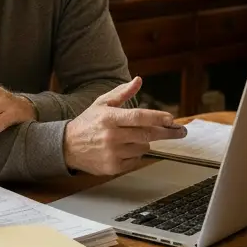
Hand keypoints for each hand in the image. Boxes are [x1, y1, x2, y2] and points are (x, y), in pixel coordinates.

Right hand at [62, 77, 186, 176]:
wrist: (67, 146)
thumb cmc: (87, 123)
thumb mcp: (102, 103)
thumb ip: (122, 93)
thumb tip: (138, 80)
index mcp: (109, 118)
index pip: (139, 117)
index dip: (158, 118)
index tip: (171, 119)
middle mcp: (112, 136)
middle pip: (147, 134)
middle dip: (167, 132)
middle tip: (180, 131)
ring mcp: (112, 153)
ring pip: (143, 148)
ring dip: (145, 142)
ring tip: (132, 137)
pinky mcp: (113, 167)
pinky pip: (135, 160)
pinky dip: (135, 154)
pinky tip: (125, 148)